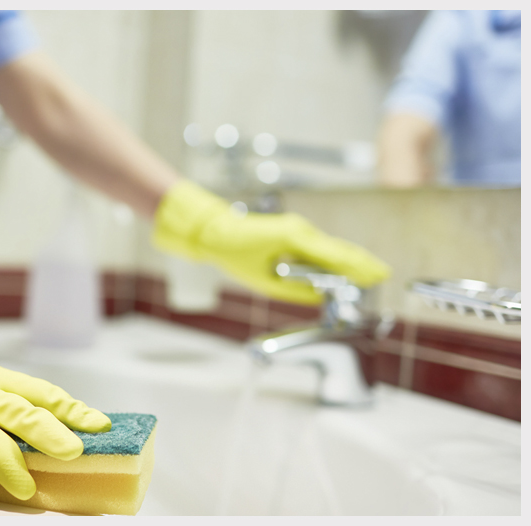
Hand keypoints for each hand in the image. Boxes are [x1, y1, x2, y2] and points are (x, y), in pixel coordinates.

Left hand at [152, 181, 390, 304]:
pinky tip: (344, 268)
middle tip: (382, 275)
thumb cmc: (235, 253)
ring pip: (331, 247)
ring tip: (369, 275)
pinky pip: (319, 247)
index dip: (358, 267)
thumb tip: (320, 297)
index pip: (335, 255)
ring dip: (350, 261)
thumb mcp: (265, 281)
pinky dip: (334, 258)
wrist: (215, 231)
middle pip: (339, 249)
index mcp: (294, 238)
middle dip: (362, 263)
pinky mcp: (294, 232)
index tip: (377, 275)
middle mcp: (301, 230)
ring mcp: (298, 229)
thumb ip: (296, 291)